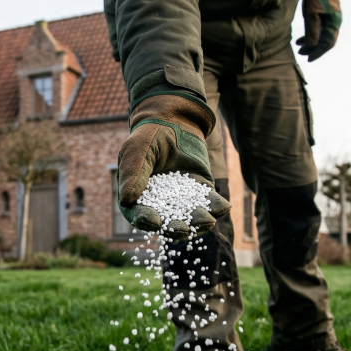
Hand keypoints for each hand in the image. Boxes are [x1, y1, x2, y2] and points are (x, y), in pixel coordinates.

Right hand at [116, 94, 231, 238]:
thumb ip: (133, 172)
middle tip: (183, 229)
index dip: (146, 220)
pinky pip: (210, 202)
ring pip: (190, 217)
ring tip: (208, 220)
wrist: (174, 121)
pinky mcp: (200, 191)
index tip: (155, 221)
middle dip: (176, 228)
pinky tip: (224, 207)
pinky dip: (217, 206)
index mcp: (138, 198)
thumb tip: (126, 200)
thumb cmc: (150, 135)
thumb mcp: (138, 149)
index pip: (140, 214)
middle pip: (167, 223)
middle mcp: (160, 204)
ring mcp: (182, 200)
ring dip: (199, 222)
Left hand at [296, 0, 341, 61]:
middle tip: (301, 53)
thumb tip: (313, 46)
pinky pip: (320, 29)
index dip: (318, 53)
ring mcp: (332, 19)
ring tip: (298, 46)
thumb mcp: (311, 15)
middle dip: (313, 49)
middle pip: (325, 42)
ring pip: (322, 36)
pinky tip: (301, 38)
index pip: (327, 44)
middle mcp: (335, 23)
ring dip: (311, 42)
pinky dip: (311, 35)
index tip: (308, 59)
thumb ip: (312, 31)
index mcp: (333, 24)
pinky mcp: (326, 15)